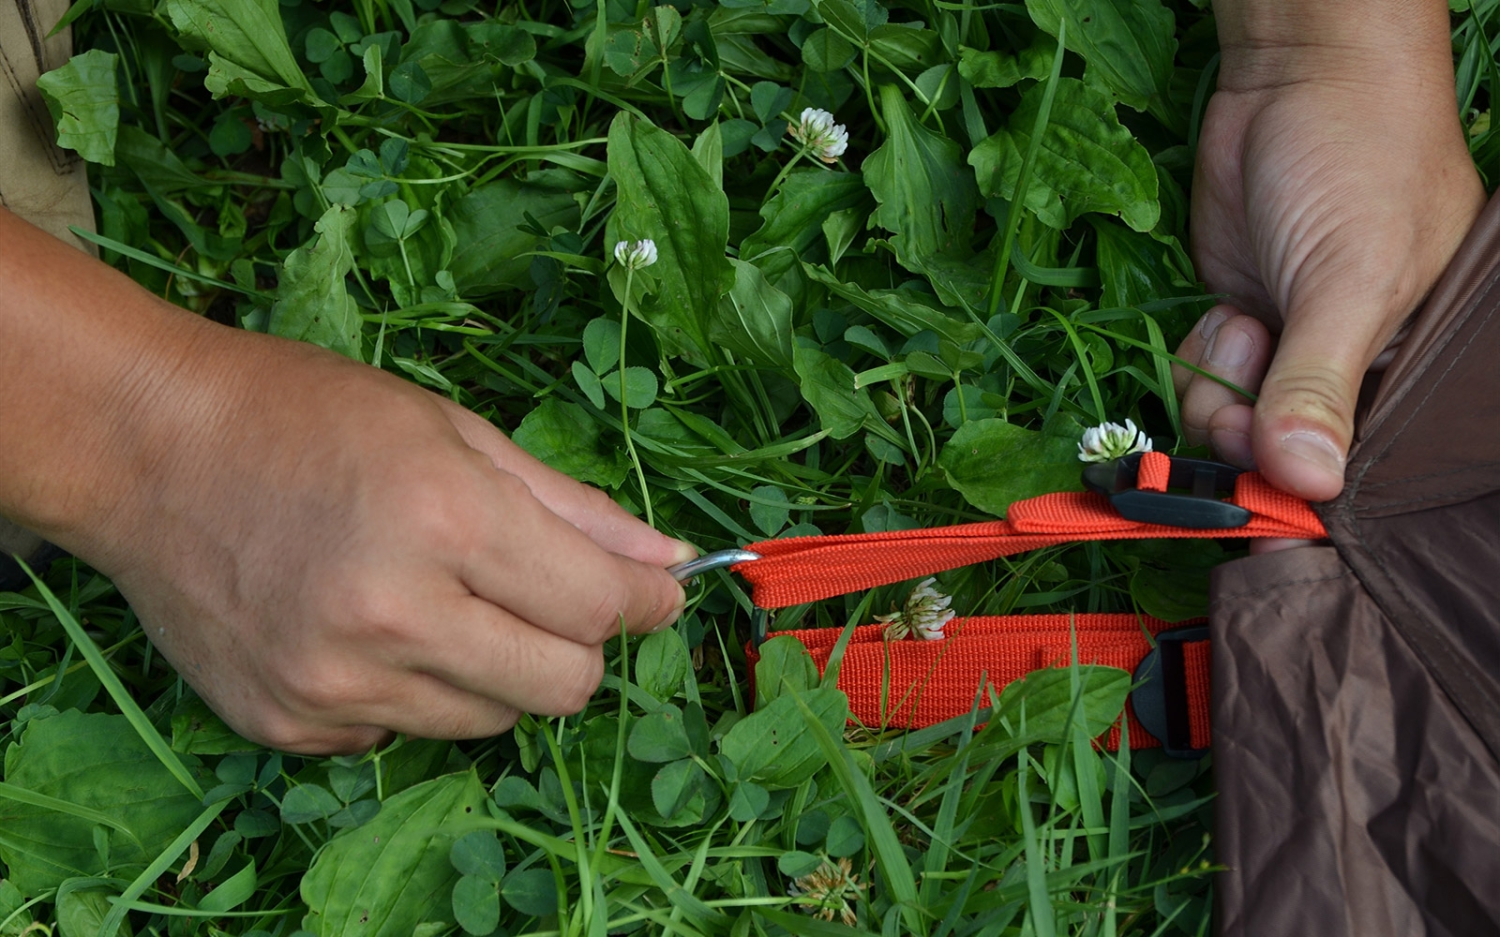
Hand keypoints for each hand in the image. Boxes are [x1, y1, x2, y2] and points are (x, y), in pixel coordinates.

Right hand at [0, 209, 690, 753]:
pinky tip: (367, 630)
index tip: (652, 594)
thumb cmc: (308, 415)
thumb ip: (572, 507)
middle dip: (578, 645)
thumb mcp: (455, 431)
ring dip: (496, 670)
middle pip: (561, 687)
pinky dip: (412, 693)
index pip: (598, 607)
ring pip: (490, 721)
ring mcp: (333, 683)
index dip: (644, 602)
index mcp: (445, 519)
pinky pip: (402, 735)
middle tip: (544, 597)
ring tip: (442, 601)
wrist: (145, 448)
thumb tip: (669, 561)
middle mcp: (392, 615)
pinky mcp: (287, 723)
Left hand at [1176, 3, 1485, 500]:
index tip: (1257, 486)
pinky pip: (1203, 383)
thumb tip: (1308, 481)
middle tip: (1242, 377)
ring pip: (1229, 427)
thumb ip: (1319, 384)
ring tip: (1242, 322)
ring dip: (1216, 389)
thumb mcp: (1350, 282)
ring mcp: (1286, 352)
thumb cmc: (1357, 167)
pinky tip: (1221, 312)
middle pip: (1277, 458)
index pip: (1351, 468)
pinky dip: (1198, 360)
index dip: (1299, 488)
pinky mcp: (1237, 325)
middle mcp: (1347, 374)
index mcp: (1408, 374)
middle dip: (1245, 432)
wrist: (1296, 79)